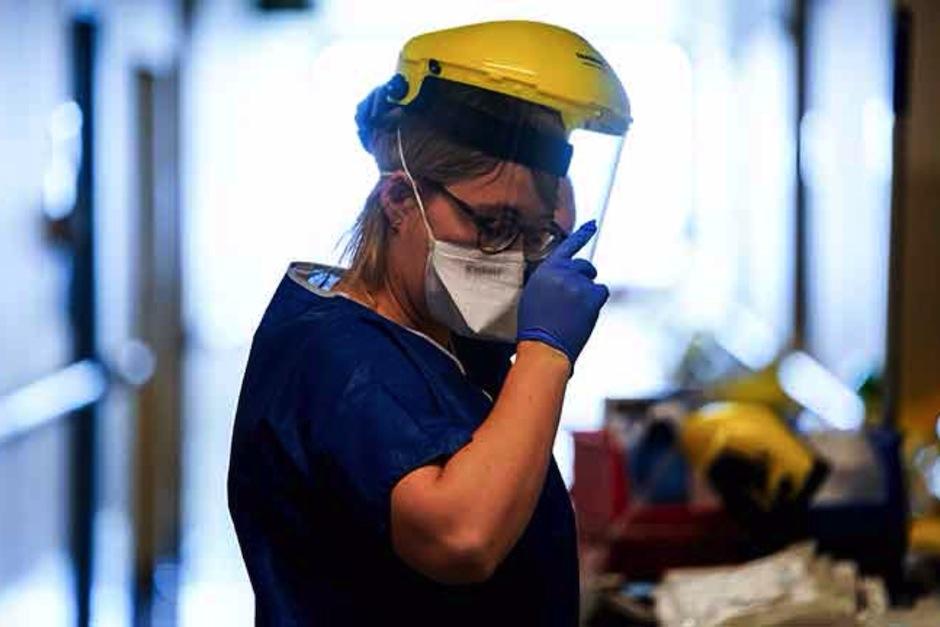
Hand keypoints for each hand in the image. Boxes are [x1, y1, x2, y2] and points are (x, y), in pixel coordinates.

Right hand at [516, 221, 609, 366]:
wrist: (545, 346)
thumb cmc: (535, 325)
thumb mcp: (533, 294)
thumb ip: (550, 280)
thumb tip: (563, 277)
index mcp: (546, 270)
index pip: (567, 246)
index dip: (582, 234)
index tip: (593, 224)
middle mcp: (563, 273)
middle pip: (584, 266)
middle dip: (584, 277)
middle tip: (576, 295)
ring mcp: (579, 284)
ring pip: (593, 281)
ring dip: (587, 293)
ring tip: (574, 311)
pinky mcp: (591, 297)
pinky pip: (602, 291)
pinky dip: (596, 301)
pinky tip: (584, 313)